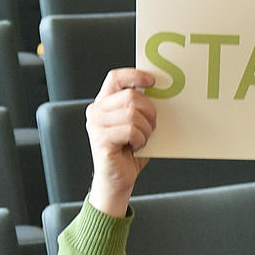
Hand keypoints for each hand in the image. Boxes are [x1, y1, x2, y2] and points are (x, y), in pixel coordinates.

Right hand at [85, 68, 157, 216]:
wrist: (118, 179)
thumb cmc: (129, 151)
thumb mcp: (136, 124)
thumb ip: (139, 107)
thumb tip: (158, 91)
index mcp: (103, 103)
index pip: (116, 77)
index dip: (135, 75)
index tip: (153, 81)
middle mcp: (96, 111)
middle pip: (130, 96)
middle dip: (149, 111)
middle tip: (152, 126)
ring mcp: (96, 125)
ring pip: (133, 114)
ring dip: (146, 129)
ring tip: (142, 139)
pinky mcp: (101, 140)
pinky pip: (131, 130)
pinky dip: (141, 140)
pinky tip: (136, 147)